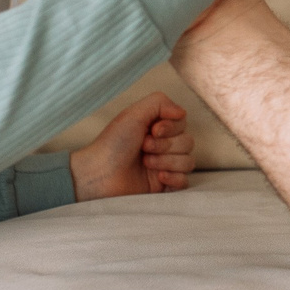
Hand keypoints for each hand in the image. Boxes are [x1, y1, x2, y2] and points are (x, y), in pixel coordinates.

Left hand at [69, 92, 194, 197]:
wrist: (101, 175)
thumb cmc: (112, 144)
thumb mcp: (133, 114)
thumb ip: (159, 102)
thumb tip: (182, 112)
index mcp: (156, 129)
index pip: (182, 123)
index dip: (171, 127)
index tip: (152, 130)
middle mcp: (162, 146)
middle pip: (188, 142)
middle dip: (166, 145)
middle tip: (144, 147)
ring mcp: (164, 167)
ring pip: (188, 161)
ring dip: (167, 161)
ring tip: (146, 163)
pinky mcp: (164, 187)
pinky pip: (185, 182)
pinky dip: (174, 178)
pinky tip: (158, 177)